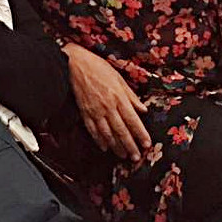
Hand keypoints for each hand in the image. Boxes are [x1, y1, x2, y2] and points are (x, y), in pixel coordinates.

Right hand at [64, 43, 151, 161]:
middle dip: (130, 145)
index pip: (133, 120)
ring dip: (116, 146)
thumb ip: (131, 96)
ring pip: (107, 133)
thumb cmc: (98, 67)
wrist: (75, 63)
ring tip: (123, 156)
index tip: (146, 144)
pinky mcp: (84, 111)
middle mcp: (108, 106)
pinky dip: (98, 139)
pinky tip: (104, 147)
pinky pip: (92, 129)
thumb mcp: (119, 78)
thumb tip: (143, 109)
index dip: (140, 134)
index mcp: (118, 97)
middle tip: (136, 157)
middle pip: (121, 130)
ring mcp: (95, 110)